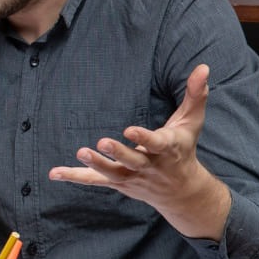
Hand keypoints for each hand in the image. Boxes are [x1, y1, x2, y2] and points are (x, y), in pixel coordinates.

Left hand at [48, 64, 230, 238]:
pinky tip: (54, 173)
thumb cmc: (184, 149)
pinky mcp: (118, 182)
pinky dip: (75, 177)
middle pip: (132, 161)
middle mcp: (149, 165)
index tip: (129, 129)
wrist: (182, 191)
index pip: (157, 143)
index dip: (144, 137)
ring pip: (112, 172)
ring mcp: (132, 176)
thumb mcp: (192, 122)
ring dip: (95, 164)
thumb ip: (195, 94)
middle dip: (118, 153)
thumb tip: (204, 67)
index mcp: (168, 149)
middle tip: (102, 142)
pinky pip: (94, 180)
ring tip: (81, 152)